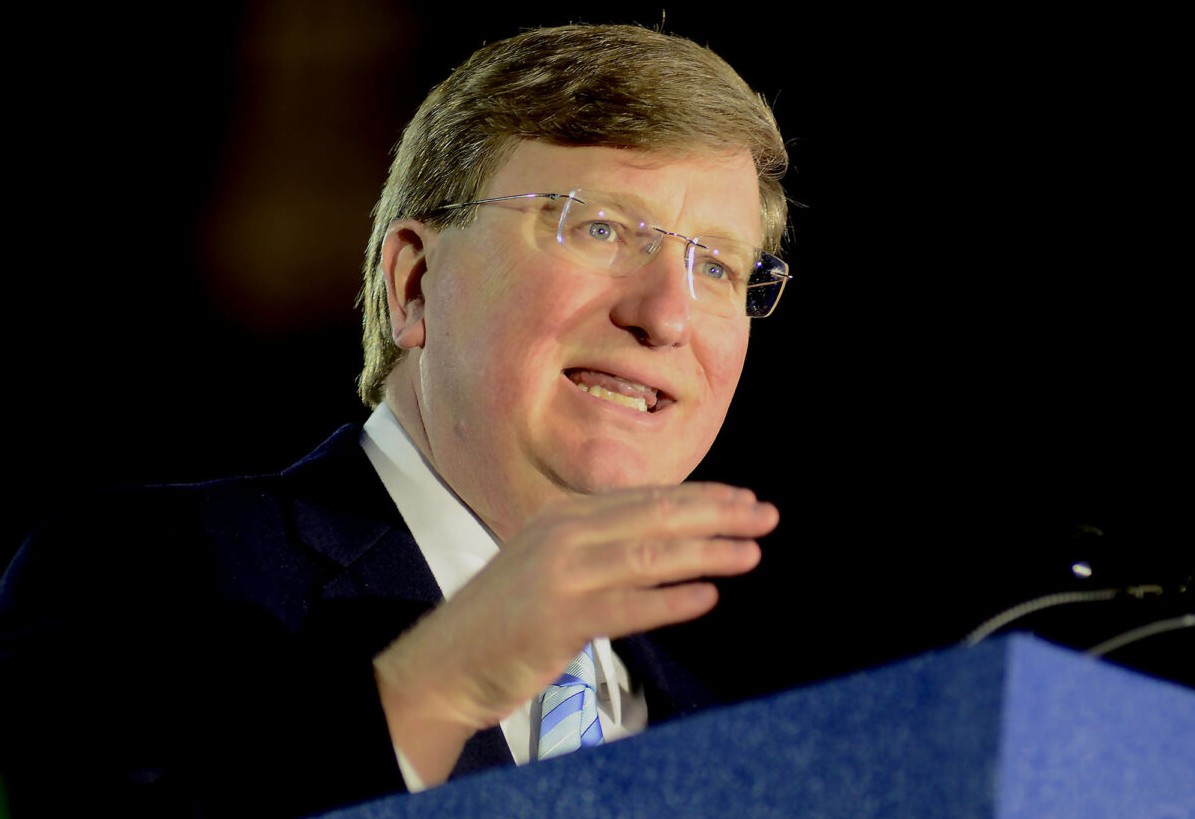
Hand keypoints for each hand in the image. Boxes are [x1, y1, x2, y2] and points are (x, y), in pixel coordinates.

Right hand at [372, 481, 776, 785]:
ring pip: (649, 556)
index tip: (744, 498)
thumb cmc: (505, 617)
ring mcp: (560, 576)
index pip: (645, 500)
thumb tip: (663, 536)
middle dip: (717, 515)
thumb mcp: (548, 561)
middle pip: (655, 518)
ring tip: (751, 553)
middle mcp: (563, 535)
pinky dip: (670, 602)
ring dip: (707, 553)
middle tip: (766, 515)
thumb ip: (598, 544)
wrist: (447, 662)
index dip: (701, 497)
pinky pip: (627, 608)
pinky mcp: (559, 621)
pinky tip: (707, 597)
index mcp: (564, 516)